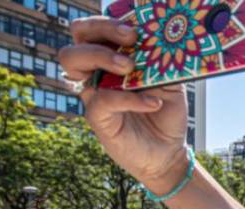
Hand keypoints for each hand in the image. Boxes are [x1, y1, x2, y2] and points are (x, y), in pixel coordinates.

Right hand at [58, 17, 188, 192]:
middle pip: (78, 35)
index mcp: (114, 57)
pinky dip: (130, 98)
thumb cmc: (166, 114)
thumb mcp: (171, 82)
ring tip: (130, 67)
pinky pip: (102, 99)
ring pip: (72, 60)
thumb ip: (164, 60)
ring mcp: (93, 92)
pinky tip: (153, 102)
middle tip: (130, 38)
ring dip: (101, 56)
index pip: (98, 27)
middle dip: (101, 27)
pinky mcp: (97, 116)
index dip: (109, 20)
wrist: (168, 151)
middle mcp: (98, 71)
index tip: (134, 26)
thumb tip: (161, 39)